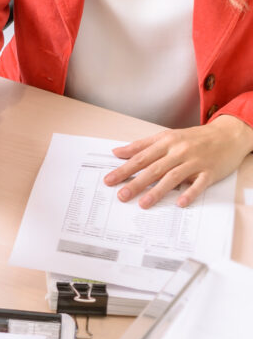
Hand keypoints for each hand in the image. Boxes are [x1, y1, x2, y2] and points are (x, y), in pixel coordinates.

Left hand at [104, 115, 252, 208]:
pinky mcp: (210, 172)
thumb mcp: (166, 136)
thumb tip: (117, 152)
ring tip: (143, 204)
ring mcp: (195, 162)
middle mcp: (178, 151)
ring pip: (173, 177)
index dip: (124, 169)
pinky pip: (198, 184)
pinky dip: (189, 192)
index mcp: (166, 142)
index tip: (109, 180)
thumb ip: (141, 145)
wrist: (228, 134)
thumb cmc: (194, 137)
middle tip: (121, 195)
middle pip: (153, 169)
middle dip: (135, 183)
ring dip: (157, 191)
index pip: (140, 158)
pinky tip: (180, 202)